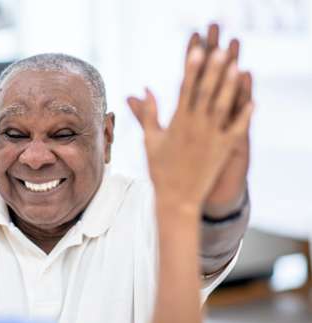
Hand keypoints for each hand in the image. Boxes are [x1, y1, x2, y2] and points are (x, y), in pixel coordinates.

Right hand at [128, 45, 253, 215]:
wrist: (177, 198)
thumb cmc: (160, 169)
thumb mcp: (151, 139)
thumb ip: (148, 113)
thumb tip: (144, 89)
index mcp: (177, 123)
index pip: (185, 90)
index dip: (192, 69)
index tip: (196, 51)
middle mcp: (196, 127)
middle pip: (207, 93)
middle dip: (213, 71)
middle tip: (220, 51)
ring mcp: (212, 137)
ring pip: (224, 106)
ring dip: (230, 86)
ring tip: (236, 67)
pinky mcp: (224, 149)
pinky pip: (237, 128)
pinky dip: (245, 115)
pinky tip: (251, 101)